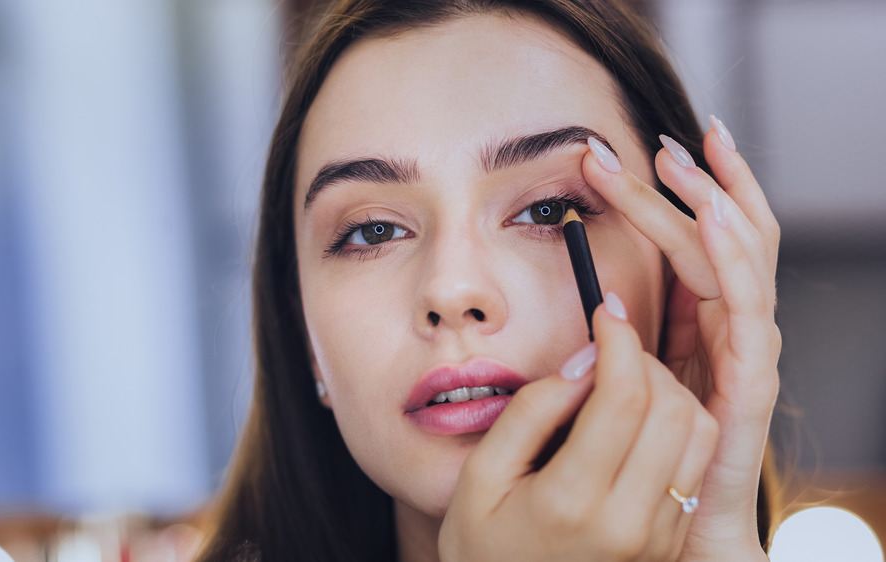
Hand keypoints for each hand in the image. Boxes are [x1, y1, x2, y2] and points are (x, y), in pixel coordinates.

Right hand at [438, 301, 719, 560]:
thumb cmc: (484, 548)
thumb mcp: (479, 477)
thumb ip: (531, 412)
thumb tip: (583, 363)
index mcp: (572, 501)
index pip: (625, 396)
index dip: (620, 341)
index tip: (606, 314)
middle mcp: (628, 521)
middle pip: (673, 408)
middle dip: (645, 360)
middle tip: (610, 351)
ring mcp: (656, 536)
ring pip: (699, 433)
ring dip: (669, 391)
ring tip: (625, 384)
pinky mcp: (670, 541)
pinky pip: (696, 464)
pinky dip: (678, 425)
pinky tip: (639, 420)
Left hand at [582, 118, 780, 558]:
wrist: (679, 544)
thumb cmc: (646, 467)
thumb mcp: (628, 393)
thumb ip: (625, 347)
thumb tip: (604, 300)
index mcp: (702, 333)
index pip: (698, 247)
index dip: (677, 199)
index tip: (639, 153)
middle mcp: (730, 337)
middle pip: (726, 243)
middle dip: (701, 187)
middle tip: (664, 140)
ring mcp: (744, 361)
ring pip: (741, 267)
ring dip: (715, 205)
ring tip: (691, 160)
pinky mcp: (748, 392)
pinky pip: (746, 319)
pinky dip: (731, 265)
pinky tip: (713, 221)